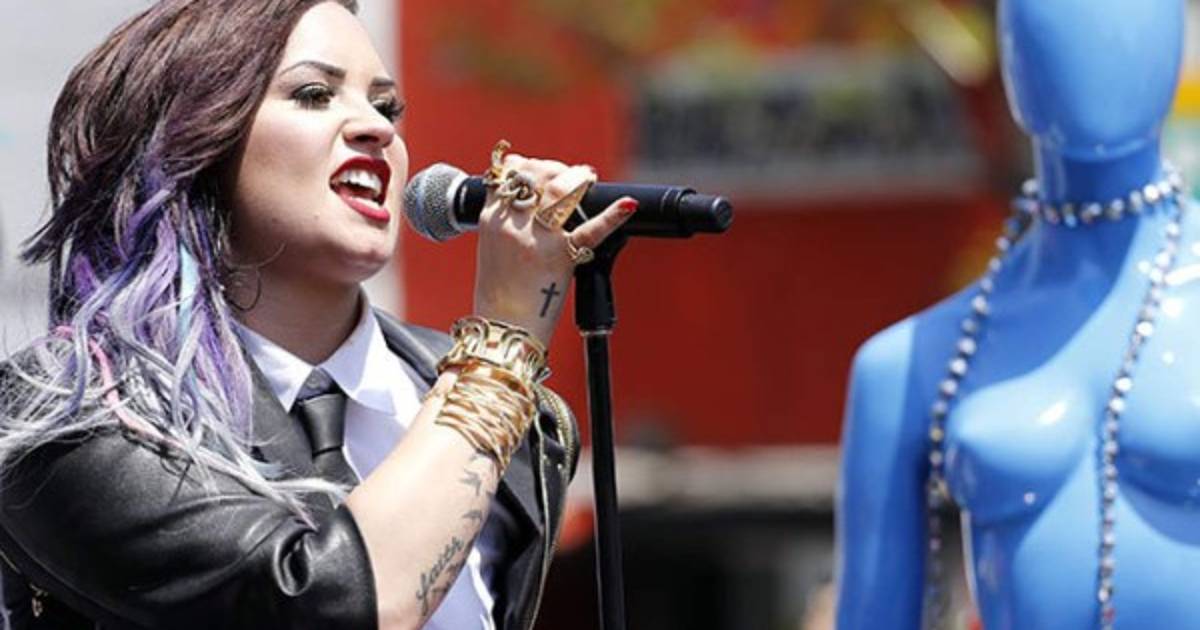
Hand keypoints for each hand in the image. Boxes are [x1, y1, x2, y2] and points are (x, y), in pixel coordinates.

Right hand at [473, 152, 635, 346]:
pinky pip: (590, 232)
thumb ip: (511, 223)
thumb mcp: (494, 249)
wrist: (503, 330)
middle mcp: (512, 224)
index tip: (544, 171)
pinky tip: (628, 205)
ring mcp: (536, 239)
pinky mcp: (561, 257)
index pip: (507, 173)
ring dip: (577, 178)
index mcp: (491, 219)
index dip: (529, 165)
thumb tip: (538, 203)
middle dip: (556, 168)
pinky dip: (613, 216)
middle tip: (574, 176)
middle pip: (535, 175)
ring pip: (558, 191)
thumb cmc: (500, 294)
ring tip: (589, 178)